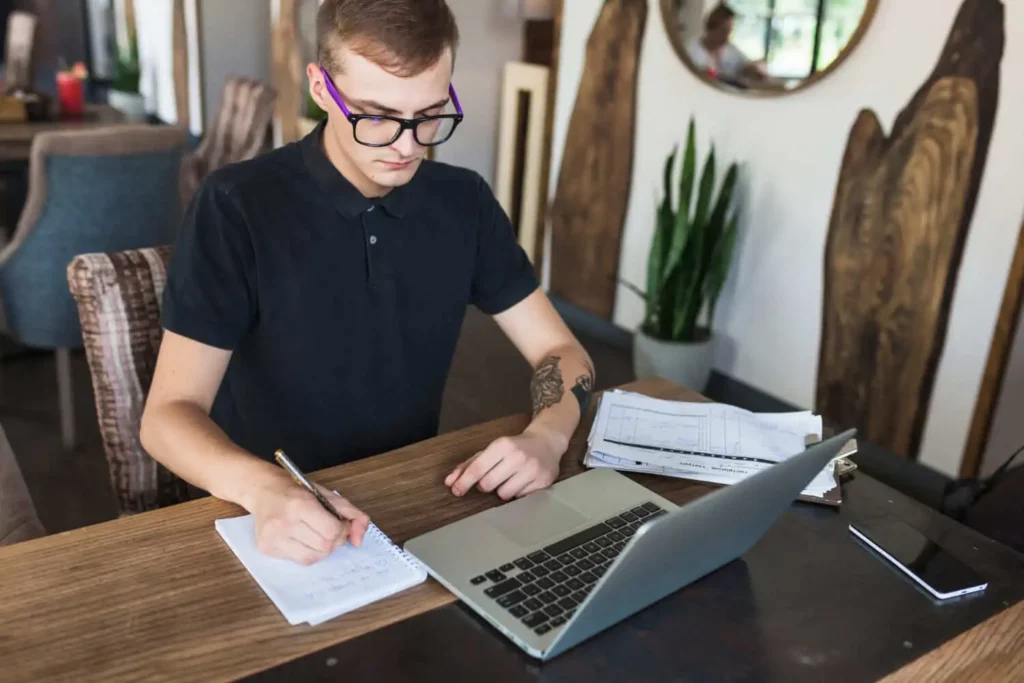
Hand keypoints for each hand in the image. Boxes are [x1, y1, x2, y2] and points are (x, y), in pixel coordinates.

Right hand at [250, 474, 369, 564]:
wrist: (263, 490)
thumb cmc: (296, 491)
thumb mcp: (327, 494)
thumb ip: (350, 514)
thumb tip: (359, 540)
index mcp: (300, 505)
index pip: (332, 531)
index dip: (342, 530)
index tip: (339, 523)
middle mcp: (284, 523)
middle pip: (324, 547)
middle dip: (333, 540)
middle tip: (328, 529)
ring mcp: (273, 537)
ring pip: (312, 558)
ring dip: (320, 549)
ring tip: (315, 535)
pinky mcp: (266, 548)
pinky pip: (296, 560)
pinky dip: (305, 551)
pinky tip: (300, 538)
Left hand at [444, 428, 567, 500]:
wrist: (547, 442)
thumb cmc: (514, 446)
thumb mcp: (492, 449)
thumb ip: (470, 464)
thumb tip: (450, 481)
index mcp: (503, 445)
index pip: (478, 468)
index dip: (464, 481)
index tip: (456, 490)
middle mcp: (518, 457)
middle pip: (488, 484)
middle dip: (485, 485)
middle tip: (492, 478)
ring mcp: (532, 470)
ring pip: (503, 494)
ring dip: (502, 489)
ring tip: (509, 478)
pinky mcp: (543, 481)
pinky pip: (519, 497)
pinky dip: (516, 492)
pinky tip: (522, 480)